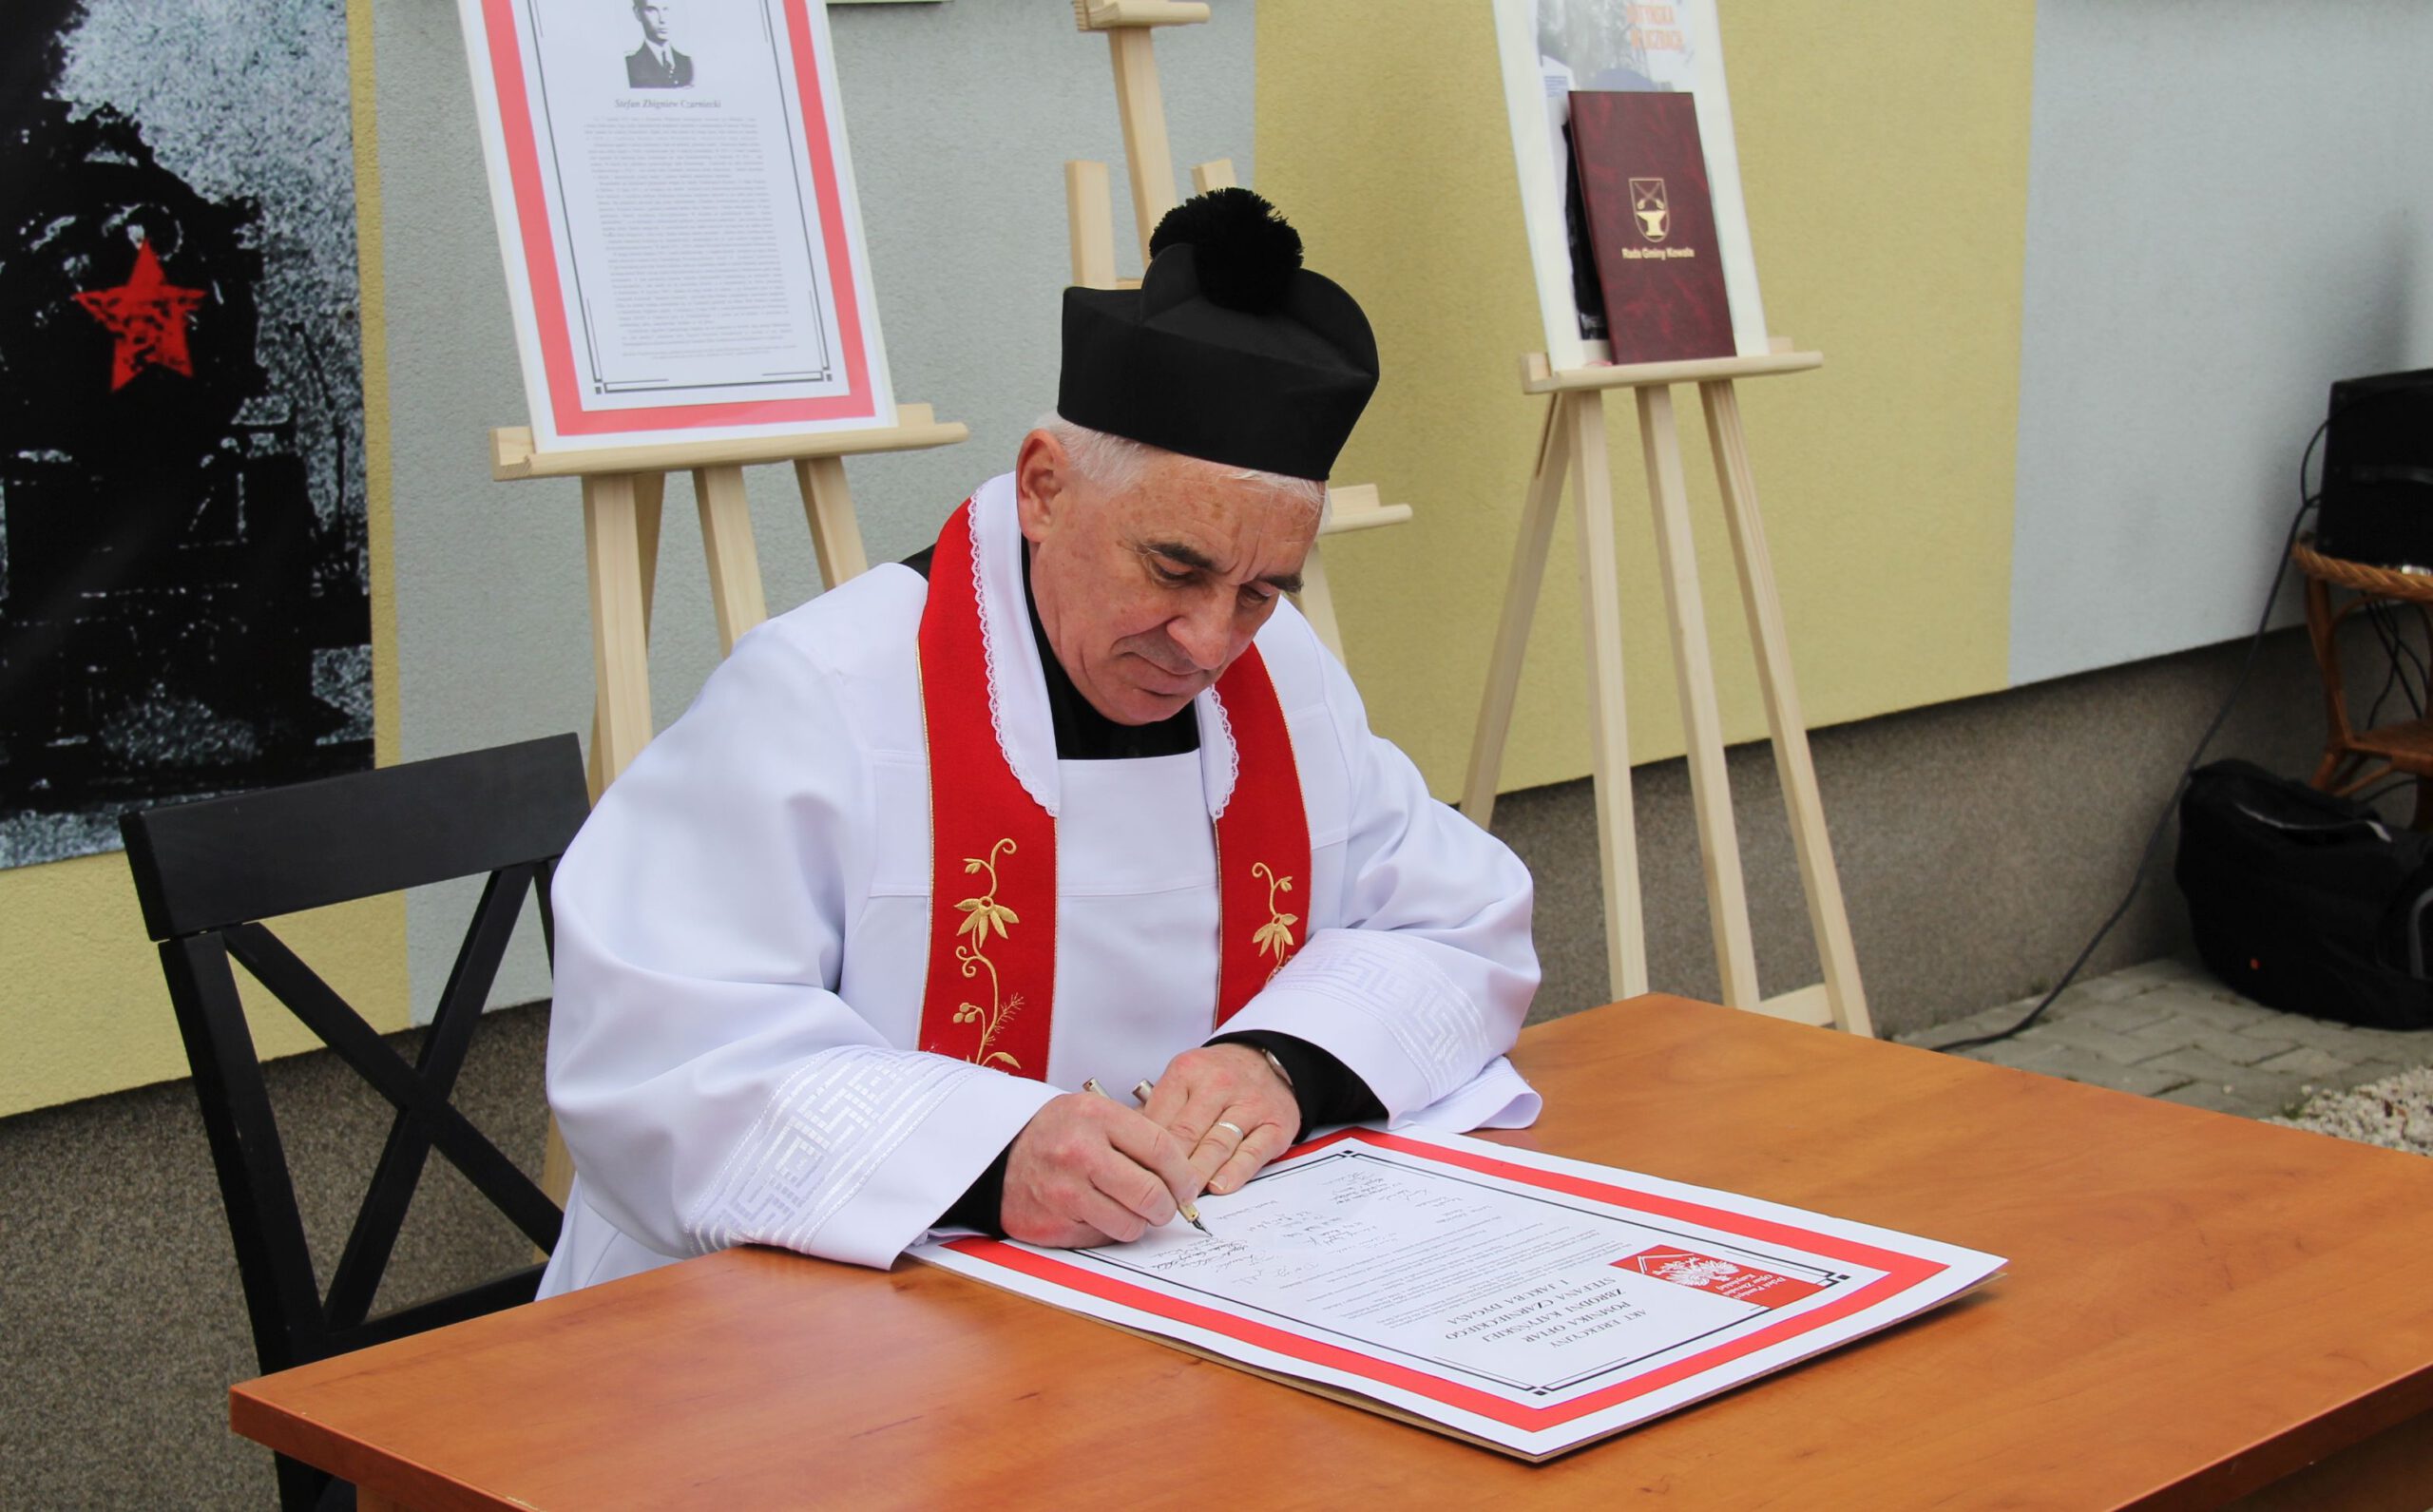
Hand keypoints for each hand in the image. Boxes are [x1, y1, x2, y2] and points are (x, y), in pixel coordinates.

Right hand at [1000, 1092, 1200, 1246]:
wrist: (999, 1157)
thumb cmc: (1056, 1134)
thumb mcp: (1093, 1112)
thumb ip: (1136, 1135)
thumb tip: (1185, 1174)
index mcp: (1096, 1117)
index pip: (1162, 1149)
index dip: (1183, 1174)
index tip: (1188, 1186)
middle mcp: (1080, 1153)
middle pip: (1150, 1193)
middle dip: (1167, 1207)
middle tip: (1165, 1206)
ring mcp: (1064, 1191)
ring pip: (1130, 1224)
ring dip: (1137, 1222)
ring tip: (1126, 1208)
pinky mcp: (1053, 1224)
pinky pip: (1102, 1238)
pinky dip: (1107, 1231)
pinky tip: (1095, 1213)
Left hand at [1141, 1044, 1297, 1197]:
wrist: (1266, 1060)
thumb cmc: (1217, 1077)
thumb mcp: (1183, 1079)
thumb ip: (1157, 1111)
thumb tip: (1127, 1148)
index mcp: (1188, 1071)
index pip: (1160, 1117)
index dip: (1143, 1152)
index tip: (1134, 1177)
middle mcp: (1219, 1085)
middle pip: (1186, 1134)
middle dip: (1167, 1169)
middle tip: (1154, 1196)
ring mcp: (1249, 1104)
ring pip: (1217, 1145)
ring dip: (1197, 1175)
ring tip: (1182, 1198)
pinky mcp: (1274, 1125)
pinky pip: (1252, 1153)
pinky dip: (1234, 1173)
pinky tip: (1218, 1187)